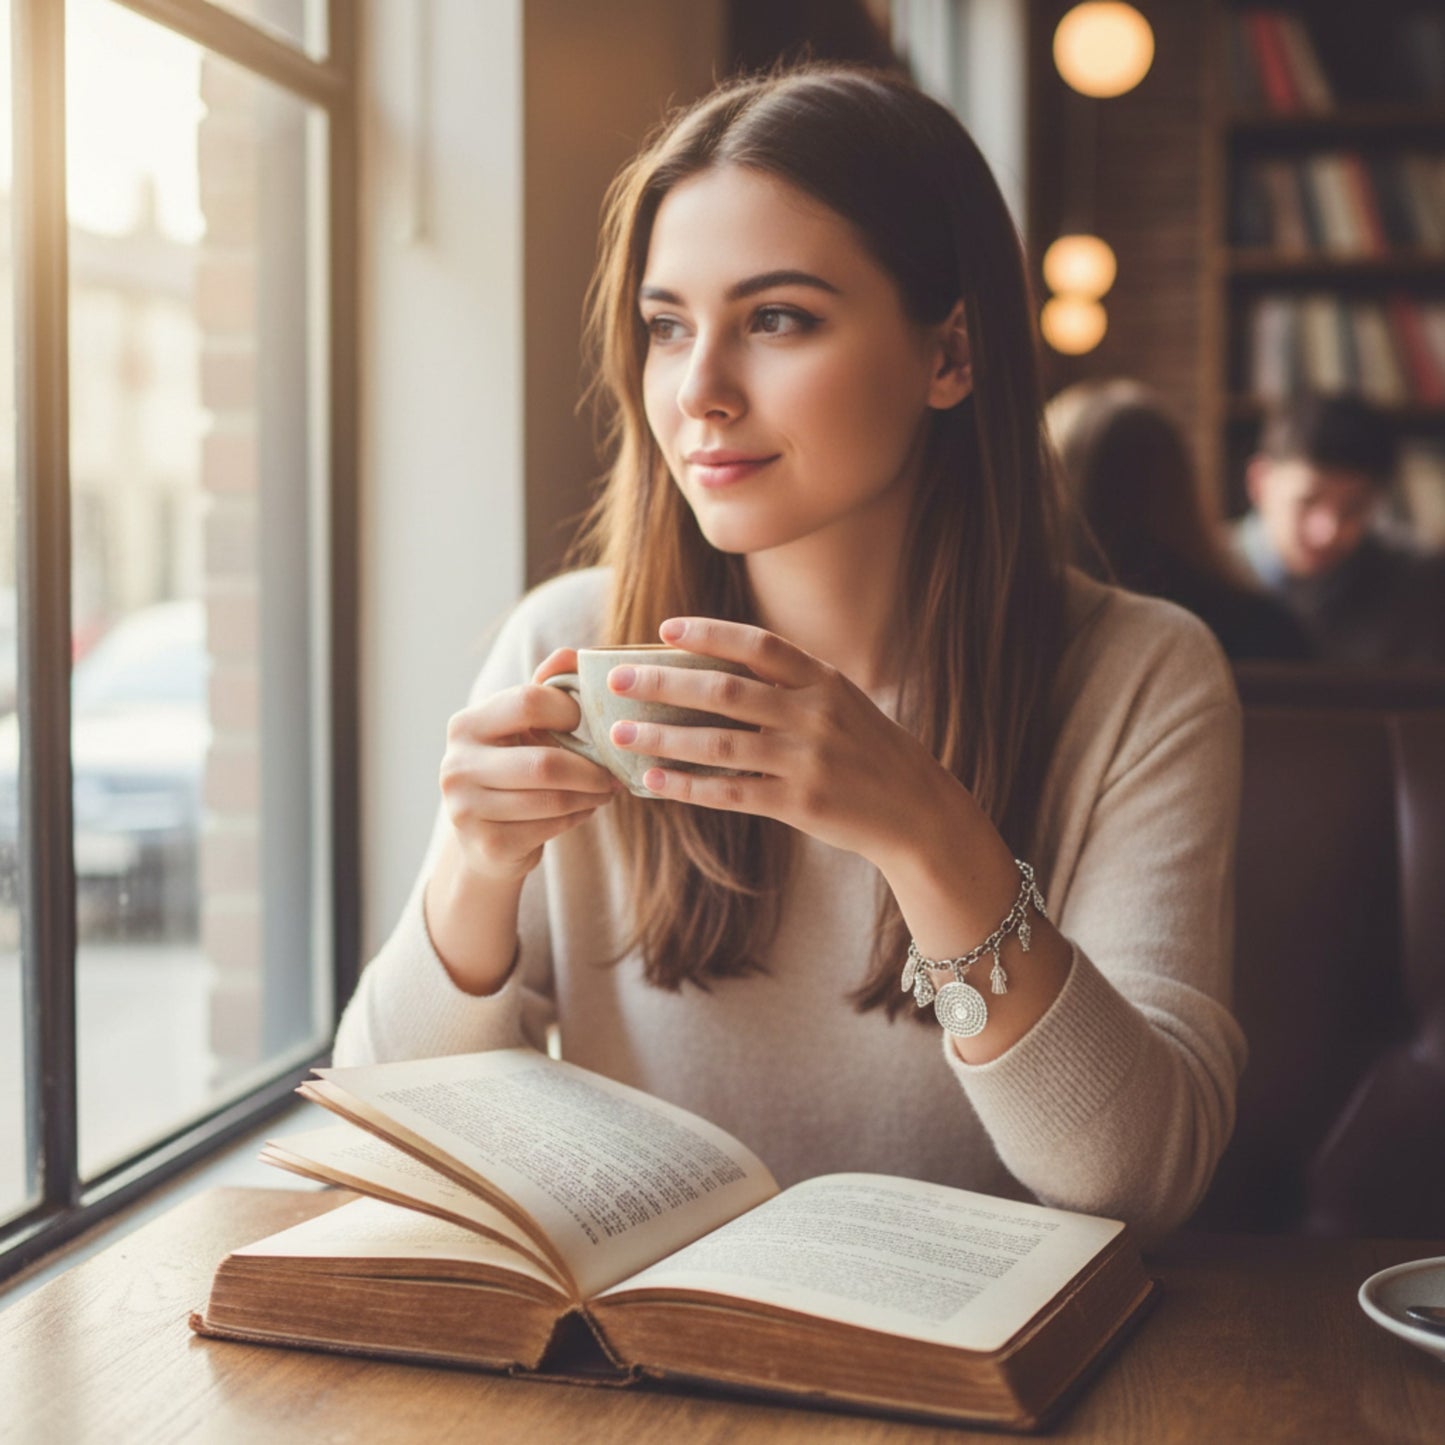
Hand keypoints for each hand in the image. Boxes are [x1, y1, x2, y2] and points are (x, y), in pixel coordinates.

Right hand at [439, 648, 618, 882]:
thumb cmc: (513, 771)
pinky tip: (583, 810)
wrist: (486, 841)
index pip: (528, 701)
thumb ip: (547, 689)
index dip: (569, 710)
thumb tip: (571, 655)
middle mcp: (456, 765)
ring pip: (552, 799)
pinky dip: (577, 817)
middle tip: (614, 773)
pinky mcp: (487, 845)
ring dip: (590, 795)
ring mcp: (466, 809)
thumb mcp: (524, 728)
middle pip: (545, 762)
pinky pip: (550, 827)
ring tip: (605, 790)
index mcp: (466, 725)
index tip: (586, 723)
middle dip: (591, 769)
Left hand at [605, 618, 968, 868]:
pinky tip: (653, 781)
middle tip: (616, 681)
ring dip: (664, 737)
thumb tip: (717, 665)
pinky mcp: (799, 804)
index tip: (663, 630)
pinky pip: (731, 793)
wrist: (916, 810)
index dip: (709, 634)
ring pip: (719, 744)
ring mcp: (807, 761)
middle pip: (726, 692)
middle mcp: (815, 715)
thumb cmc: (867, 750)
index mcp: (824, 681)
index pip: (758, 646)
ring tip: (621, 733)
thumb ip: (791, 683)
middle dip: (664, 683)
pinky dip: (687, 786)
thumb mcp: (842, 701)